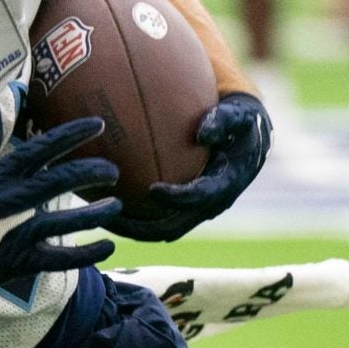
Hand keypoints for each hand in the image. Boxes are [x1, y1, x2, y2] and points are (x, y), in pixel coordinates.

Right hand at [0, 102, 120, 303]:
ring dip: (98, 213)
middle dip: (94, 171)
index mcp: (4, 175)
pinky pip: (63, 258)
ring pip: (70, 219)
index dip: (73, 134)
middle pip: (65, 179)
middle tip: (113, 171)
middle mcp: (18, 200)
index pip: (45, 147)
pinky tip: (108, 246)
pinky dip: (89, 253)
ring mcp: (23, 231)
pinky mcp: (25, 260)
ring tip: (116, 207)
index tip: (98, 125)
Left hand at [103, 90, 271, 243]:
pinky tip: (106, 204)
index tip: (152, 190)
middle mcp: (210, 206)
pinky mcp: (185, 211)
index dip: (177, 198)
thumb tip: (202, 131)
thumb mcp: (238, 116)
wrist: (248, 142)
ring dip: (131, 230)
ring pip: (160, 231)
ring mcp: (196, 212)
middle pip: (172, 228)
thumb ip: (222, 120)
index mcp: (224, 185)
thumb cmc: (239, 123)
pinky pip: (156, 222)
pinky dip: (133, 219)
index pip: (199, 197)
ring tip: (100, 218)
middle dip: (141, 228)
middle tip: (110, 215)